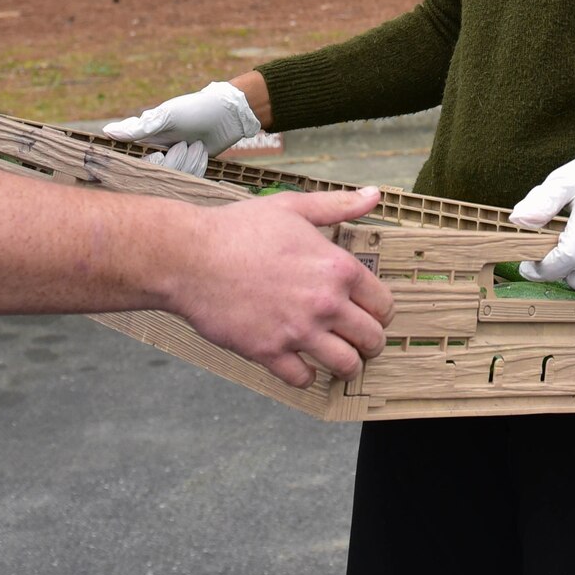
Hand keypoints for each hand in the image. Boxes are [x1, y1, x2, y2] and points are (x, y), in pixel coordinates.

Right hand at [103, 81, 260, 176]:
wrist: (227, 114)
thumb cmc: (194, 109)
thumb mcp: (167, 116)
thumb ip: (139, 127)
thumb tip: (107, 132)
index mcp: (146, 138)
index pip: (131, 162)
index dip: (142, 165)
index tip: (157, 156)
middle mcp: (156, 152)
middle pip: (154, 174)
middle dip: (172, 162)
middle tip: (184, 144)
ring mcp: (174, 162)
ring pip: (173, 178)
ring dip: (188, 162)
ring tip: (197, 144)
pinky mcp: (189, 169)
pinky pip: (188, 179)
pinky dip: (197, 167)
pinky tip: (203, 152)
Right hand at [171, 188, 394, 388]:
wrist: (191, 257)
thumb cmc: (239, 229)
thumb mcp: (293, 208)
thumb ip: (338, 206)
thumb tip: (374, 195)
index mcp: (337, 268)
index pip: (383, 304)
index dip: (380, 311)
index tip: (370, 314)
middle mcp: (325, 302)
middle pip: (372, 339)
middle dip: (370, 343)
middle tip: (360, 341)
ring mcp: (298, 330)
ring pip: (346, 366)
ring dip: (346, 365)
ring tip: (338, 358)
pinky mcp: (270, 351)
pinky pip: (303, 379)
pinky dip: (306, 376)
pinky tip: (301, 364)